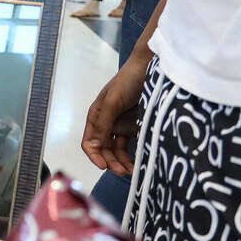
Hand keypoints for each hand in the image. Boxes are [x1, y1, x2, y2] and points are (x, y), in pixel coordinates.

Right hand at [82, 60, 147, 174]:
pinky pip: (133, 144)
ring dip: (124, 161)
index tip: (104, 166)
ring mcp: (122, 125)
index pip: (89, 142)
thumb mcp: (112, 102)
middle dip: (112, 161)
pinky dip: (135, 154)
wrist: (151, 68)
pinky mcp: (136, 126)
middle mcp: (107, 123)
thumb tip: (93, 146)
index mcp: (96, 117)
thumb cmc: (128, 80)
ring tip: (134, 171)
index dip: (94, 156)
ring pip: (119, 150)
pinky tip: (140, 161)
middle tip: (124, 172)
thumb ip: (103, 124)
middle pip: (104, 149)